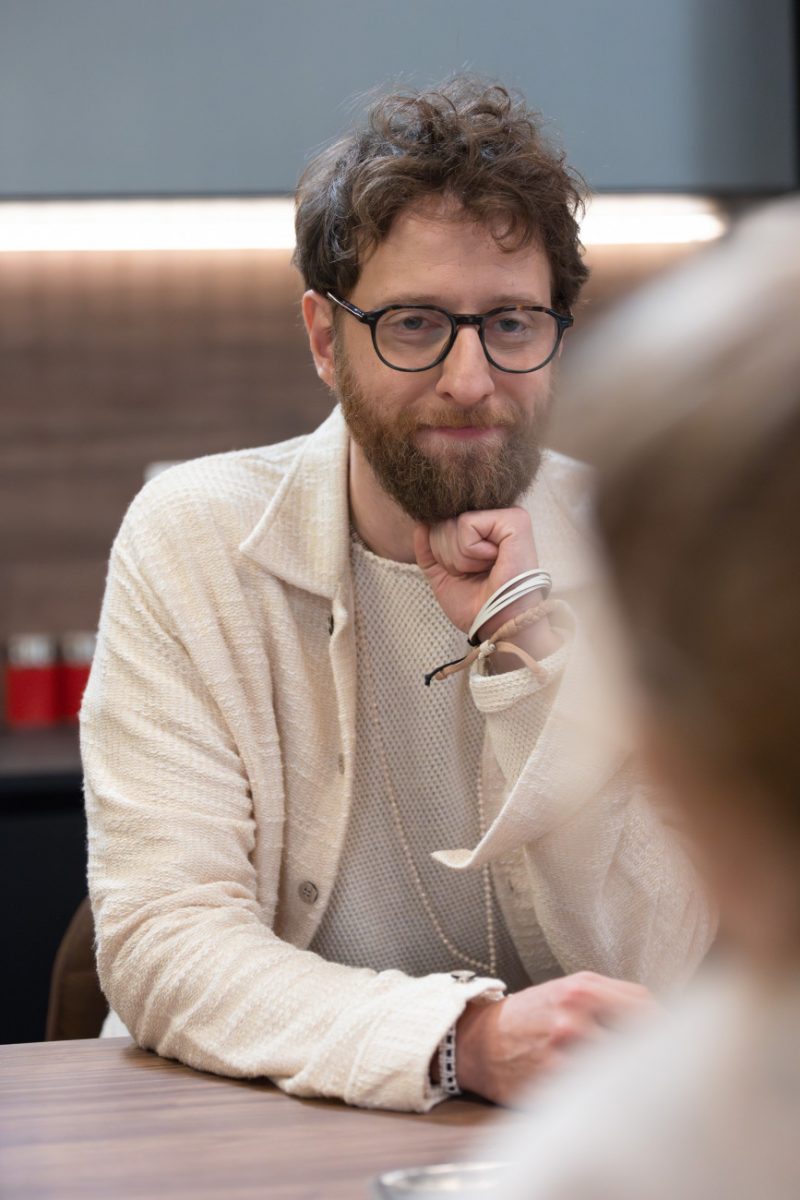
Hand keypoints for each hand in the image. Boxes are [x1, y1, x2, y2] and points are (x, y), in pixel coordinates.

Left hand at [414, 509, 560, 664]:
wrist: (499, 625)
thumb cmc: (477, 606)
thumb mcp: (442, 575)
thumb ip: (429, 548)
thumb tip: (421, 523)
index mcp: (482, 529)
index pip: (437, 525)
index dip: (441, 554)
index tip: (465, 574)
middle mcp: (496, 518)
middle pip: (442, 522)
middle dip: (449, 556)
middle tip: (477, 574)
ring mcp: (507, 516)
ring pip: (452, 523)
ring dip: (460, 557)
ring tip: (486, 570)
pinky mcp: (514, 520)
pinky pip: (467, 524)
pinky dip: (470, 550)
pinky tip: (493, 561)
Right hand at [455, 972, 655, 1104]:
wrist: (480, 1043)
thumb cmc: (530, 1017)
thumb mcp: (567, 991)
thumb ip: (610, 998)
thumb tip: (658, 1016)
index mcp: (582, 988)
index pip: (644, 1005)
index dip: (664, 1024)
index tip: (672, 1038)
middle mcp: (575, 1014)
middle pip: (640, 1035)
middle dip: (654, 1052)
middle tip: (663, 1064)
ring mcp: (566, 1048)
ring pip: (623, 1064)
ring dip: (634, 1075)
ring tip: (636, 1082)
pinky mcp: (556, 1079)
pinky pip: (600, 1088)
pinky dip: (611, 1092)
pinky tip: (609, 1094)